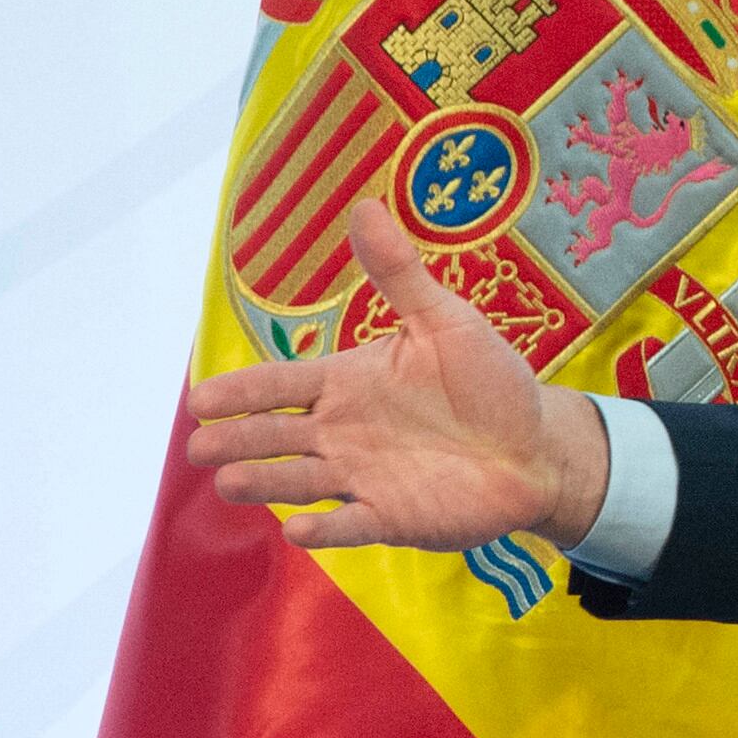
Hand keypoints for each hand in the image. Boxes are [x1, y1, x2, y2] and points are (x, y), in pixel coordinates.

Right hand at [185, 198, 613, 551]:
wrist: (537, 445)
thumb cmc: (488, 382)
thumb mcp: (446, 321)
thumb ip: (400, 273)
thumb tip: (363, 205)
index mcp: (346, 383)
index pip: (279, 385)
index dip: (240, 392)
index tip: (199, 398)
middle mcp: (342, 432)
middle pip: (275, 436)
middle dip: (237, 441)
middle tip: (199, 446)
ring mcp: (362, 477)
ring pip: (298, 481)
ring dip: (265, 483)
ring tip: (228, 484)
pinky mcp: (391, 517)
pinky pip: (349, 526)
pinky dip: (324, 530)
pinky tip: (298, 531)